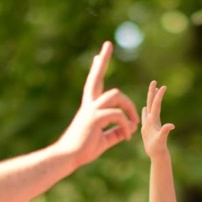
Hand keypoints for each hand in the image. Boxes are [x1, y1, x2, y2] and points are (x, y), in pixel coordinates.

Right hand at [55, 42, 138, 167]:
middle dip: (103, 61)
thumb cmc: (82, 151)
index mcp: (90, 108)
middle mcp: (89, 105)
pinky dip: (126, 125)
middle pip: (96, 77)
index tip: (98, 55)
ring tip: (134, 122)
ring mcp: (91, 110)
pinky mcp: (94, 118)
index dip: (97, 69)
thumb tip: (127, 129)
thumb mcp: (103, 140)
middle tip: (107, 44)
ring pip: (115, 94)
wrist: (67, 158)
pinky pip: (117, 115)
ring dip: (129, 105)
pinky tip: (128, 136)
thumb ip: (115, 132)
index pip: (94, 84)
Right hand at [141, 81, 173, 157]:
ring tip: (152, 90)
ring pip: (150, 108)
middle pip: (153, 103)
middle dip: (153, 92)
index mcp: (154, 120)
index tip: (163, 85)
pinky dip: (145, 111)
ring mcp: (151, 124)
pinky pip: (145, 117)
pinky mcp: (148, 128)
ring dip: (151, 99)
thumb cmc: (158, 148)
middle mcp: (153, 120)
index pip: (156, 105)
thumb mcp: (161, 140)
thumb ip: (165, 132)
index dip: (159, 95)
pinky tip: (145, 108)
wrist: (157, 155)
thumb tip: (171, 125)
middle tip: (154, 81)